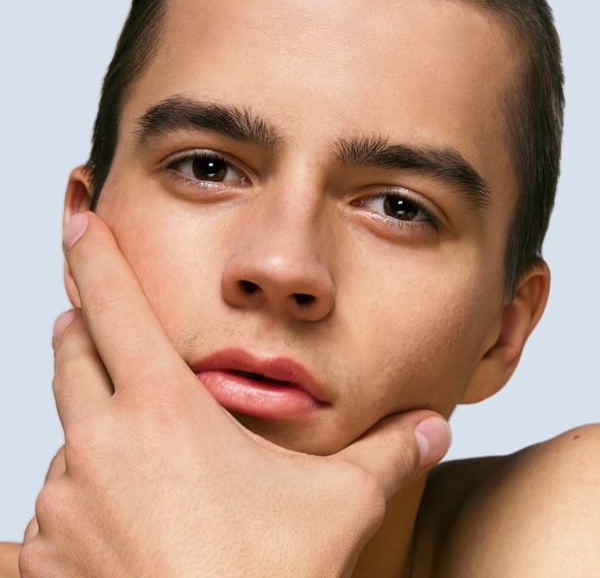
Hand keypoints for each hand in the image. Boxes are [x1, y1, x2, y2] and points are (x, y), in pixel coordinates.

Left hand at [20, 212, 450, 577]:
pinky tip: (112, 535)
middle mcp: (99, 445)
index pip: (114, 302)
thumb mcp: (342, 504)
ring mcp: (62, 504)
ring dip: (91, 438)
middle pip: (71, 356)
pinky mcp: (43, 559)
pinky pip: (41, 521)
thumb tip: (435, 427)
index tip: (77, 215)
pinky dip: (74, 510)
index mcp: (162, 410)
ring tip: (141, 469)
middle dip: (83, 333)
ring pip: (65, 443)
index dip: (92, 251)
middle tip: (96, 328)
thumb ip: (389, 456)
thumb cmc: (270, 577)